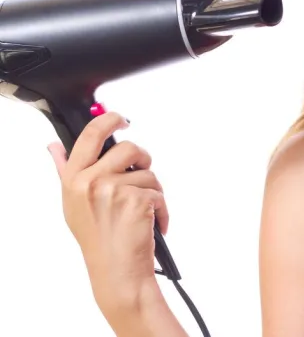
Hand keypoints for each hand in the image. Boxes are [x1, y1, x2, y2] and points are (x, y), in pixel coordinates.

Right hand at [48, 112, 168, 321]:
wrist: (116, 272)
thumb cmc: (97, 238)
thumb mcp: (73, 204)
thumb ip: (65, 172)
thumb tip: (54, 147)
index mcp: (73, 179)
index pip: (90, 135)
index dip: (108, 120)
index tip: (120, 119)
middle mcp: (90, 182)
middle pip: (129, 147)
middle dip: (142, 159)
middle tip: (141, 177)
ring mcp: (114, 190)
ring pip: (148, 172)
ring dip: (153, 191)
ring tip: (141, 212)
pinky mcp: (137, 200)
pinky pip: (160, 193)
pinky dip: (162, 210)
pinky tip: (152, 224)